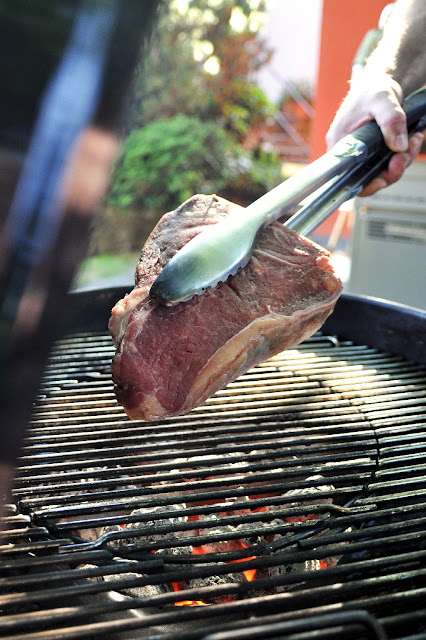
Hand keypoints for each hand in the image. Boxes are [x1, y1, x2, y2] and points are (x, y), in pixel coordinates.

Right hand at [326, 75, 423, 195]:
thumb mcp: (382, 98)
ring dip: (402, 161)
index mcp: (340, 143)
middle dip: (392, 171)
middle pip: (368, 177)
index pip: (348, 176)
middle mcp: (348, 152)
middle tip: (406, 154)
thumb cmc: (373, 88)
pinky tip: (413, 140)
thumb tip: (399, 146)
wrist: (378, 82)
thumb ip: (391, 120)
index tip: (384, 179)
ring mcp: (361, 153)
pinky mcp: (373, 151)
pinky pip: (387, 162)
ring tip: (415, 140)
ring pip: (381, 171)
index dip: (367, 184)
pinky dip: (403, 155)